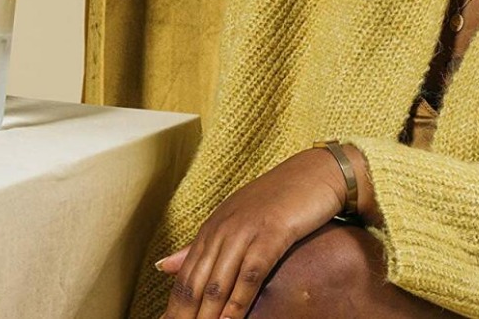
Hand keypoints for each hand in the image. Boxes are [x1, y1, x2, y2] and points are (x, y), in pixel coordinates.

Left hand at [156, 148, 348, 318]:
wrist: (316, 173)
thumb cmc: (279, 199)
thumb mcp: (235, 220)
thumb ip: (200, 247)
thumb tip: (162, 266)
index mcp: (212, 227)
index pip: (186, 275)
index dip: (174, 306)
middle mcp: (223, 229)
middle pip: (196, 281)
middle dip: (184, 313)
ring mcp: (246, 231)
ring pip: (219, 281)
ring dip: (207, 314)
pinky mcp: (271, 233)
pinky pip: (251, 273)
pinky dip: (239, 300)